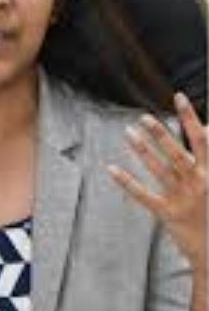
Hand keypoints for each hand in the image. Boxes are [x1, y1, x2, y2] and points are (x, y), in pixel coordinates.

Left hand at [108, 92, 206, 270]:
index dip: (190, 118)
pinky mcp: (167, 213)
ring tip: (128, 132)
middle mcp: (198, 184)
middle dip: (161, 135)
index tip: (178, 97)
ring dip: (143, 151)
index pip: (201, 140)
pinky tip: (111, 168)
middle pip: (178, 154)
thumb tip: (206, 128)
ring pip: (160, 171)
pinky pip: (144, 195)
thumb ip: (208, 155)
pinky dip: (127, 181)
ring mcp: (182, 199)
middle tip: (144, 117)